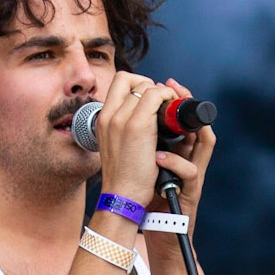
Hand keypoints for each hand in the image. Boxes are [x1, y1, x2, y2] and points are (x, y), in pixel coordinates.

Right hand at [90, 71, 177, 209]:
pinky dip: (167, 98)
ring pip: (144, 85)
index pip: (117, 84)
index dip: (135, 84)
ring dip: (160, 92)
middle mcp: (108, 115)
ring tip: (168, 107)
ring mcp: (121, 118)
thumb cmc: (122, 176)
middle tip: (159, 100)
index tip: (147, 98)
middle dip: (148, 84)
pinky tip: (172, 112)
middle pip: (128, 78)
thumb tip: (139, 115)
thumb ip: (121, 127)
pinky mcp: (138, 125)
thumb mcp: (114, 145)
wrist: (121, 196)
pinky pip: (155, 96)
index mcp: (102, 119)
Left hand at [148, 77, 214, 235]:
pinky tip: (159, 158)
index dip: (178, 97)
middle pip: (200, 124)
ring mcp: (190, 174)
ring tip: (169, 119)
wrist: (150, 227)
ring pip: (204, 144)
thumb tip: (129, 113)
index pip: (184, 118)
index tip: (168, 83)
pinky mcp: (189, 192)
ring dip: (187, 131)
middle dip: (189, 106)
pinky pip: (190, 172)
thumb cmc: (147, 193)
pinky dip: (175, 163)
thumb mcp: (144, 160)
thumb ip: (144, 139)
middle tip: (176, 91)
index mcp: (177, 148)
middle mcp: (188, 158)